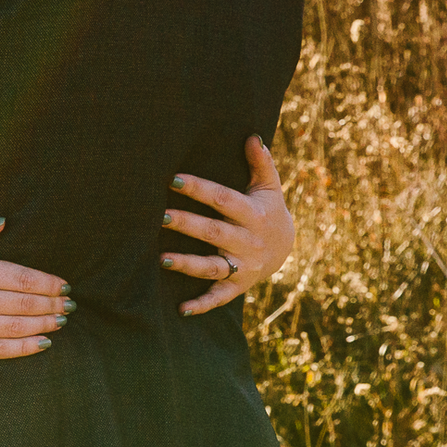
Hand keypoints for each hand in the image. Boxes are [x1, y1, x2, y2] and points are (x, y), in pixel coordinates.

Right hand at [0, 215, 70, 359]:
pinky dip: (22, 348)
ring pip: (13, 327)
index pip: (17, 276)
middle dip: (51, 304)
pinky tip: (41, 343)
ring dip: (43, 324)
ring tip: (62, 321)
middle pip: (21, 303)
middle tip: (71, 304)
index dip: (46, 282)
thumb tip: (1, 222)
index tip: (64, 285)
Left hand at [163, 136, 293, 315]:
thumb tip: (252, 136)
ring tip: (162, 259)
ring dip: (188, 265)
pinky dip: (202, 305)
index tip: (173, 179)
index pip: (223, 199)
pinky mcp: (238, 286)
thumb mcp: (269, 188)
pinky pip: (219, 298)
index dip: (199, 189)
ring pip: (213, 266)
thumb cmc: (268, 210)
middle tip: (159, 216)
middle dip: (187, 224)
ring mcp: (243, 266)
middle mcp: (248, 242)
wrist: (288, 248)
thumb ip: (261, 164)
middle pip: (214, 232)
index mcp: (254, 214)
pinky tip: (181, 309)